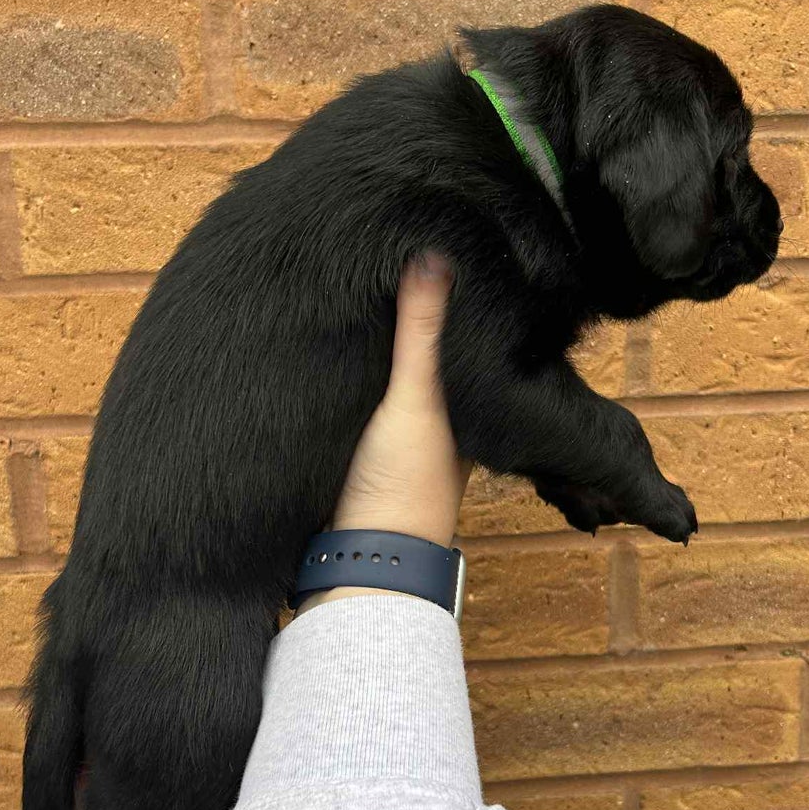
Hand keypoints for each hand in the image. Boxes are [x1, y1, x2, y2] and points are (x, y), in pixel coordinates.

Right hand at [294, 253, 471, 617]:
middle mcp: (443, 422)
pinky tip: (336, 344)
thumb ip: (421, 333)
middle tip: (394, 256)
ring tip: (363, 285)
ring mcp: (403, 439)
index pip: (468, 343)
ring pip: (395, 378)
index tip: (443, 250)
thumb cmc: (404, 486)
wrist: (359, 559)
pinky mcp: (364, 450)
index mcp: (472, 411)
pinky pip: (364, 398)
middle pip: (430, 359)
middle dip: (416, 321)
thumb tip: (435, 254)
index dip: (456, 302)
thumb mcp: (416, 399)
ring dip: (382, 348)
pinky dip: (357, 374)